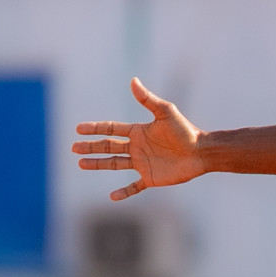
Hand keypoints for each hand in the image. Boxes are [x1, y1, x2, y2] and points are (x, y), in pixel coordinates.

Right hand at [72, 78, 205, 199]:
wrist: (202, 152)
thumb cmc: (185, 131)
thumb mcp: (165, 112)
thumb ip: (148, 99)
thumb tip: (133, 80)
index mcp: (139, 132)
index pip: (112, 130)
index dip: (96, 128)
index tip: (78, 128)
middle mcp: (138, 147)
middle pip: (109, 146)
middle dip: (91, 147)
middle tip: (73, 147)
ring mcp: (143, 163)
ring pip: (115, 164)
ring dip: (98, 164)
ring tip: (80, 163)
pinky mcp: (151, 178)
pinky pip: (134, 187)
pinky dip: (124, 192)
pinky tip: (112, 196)